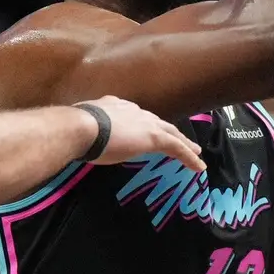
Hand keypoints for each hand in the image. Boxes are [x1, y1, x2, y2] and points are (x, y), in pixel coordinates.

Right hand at [78, 96, 205, 171]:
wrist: (82, 127)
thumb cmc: (75, 130)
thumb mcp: (83, 129)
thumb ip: (90, 132)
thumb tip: (85, 140)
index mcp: (114, 107)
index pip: (133, 116)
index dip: (142, 124)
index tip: (145, 131)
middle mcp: (132, 110)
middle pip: (156, 122)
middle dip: (168, 131)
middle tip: (180, 140)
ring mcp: (145, 122)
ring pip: (171, 133)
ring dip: (184, 144)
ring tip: (195, 153)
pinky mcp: (154, 137)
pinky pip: (177, 147)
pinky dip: (189, 156)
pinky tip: (198, 167)